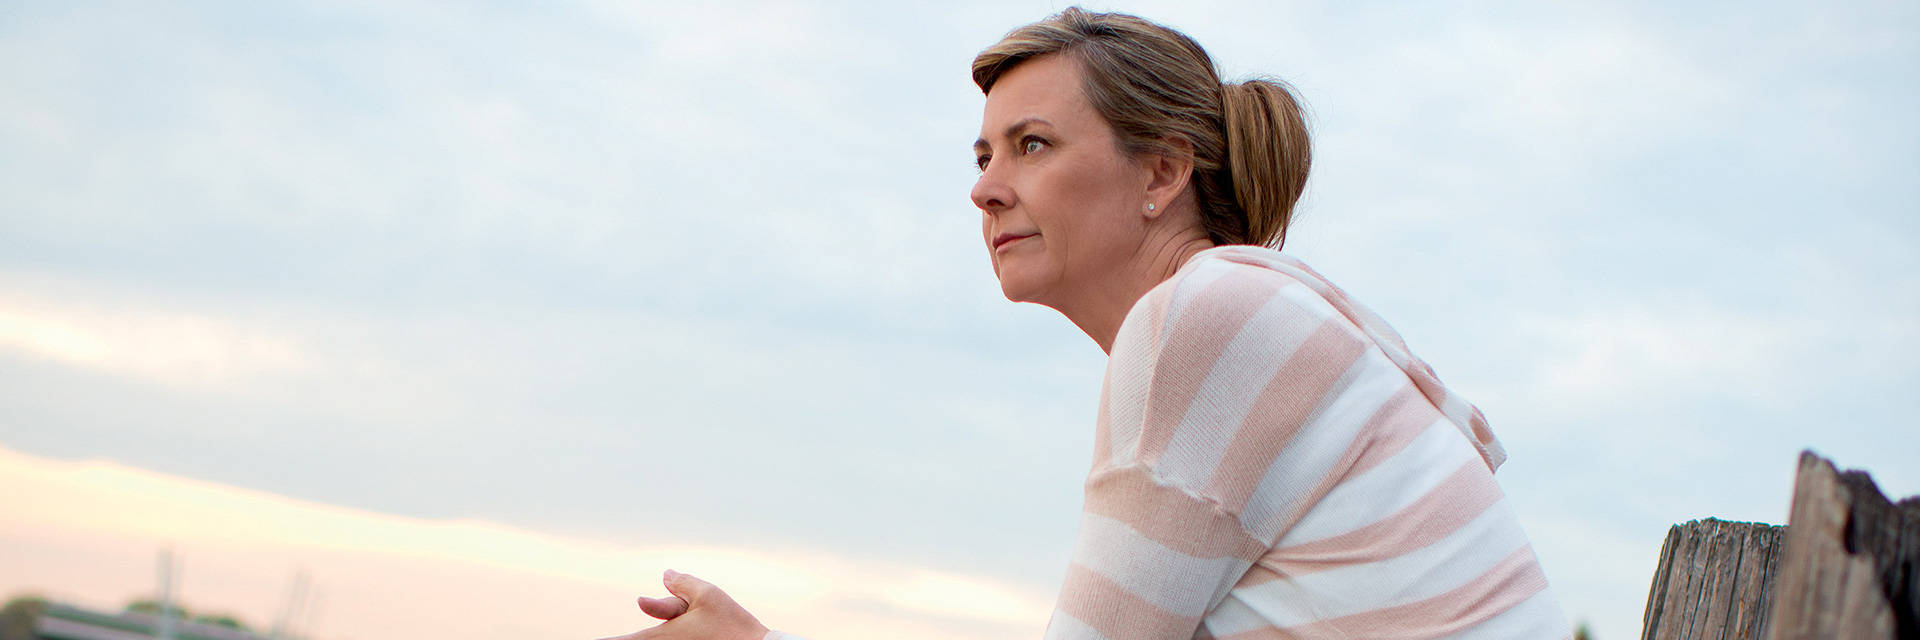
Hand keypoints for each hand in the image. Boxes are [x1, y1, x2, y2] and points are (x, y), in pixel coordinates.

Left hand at [596, 570, 770, 639]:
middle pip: (650, 634)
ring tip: (710, 622)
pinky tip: (709, 627)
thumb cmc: (732, 624)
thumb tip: (664, 574)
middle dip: (670, 613)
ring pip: (669, 633)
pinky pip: (679, 637)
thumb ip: (681, 584)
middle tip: (694, 611)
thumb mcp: (707, 594)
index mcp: (661, 635)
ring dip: (681, 622)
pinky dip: (687, 630)